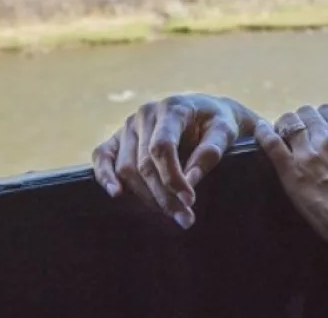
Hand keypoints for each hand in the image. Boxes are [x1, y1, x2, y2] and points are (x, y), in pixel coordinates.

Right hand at [91, 92, 259, 228]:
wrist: (207, 112)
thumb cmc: (218, 123)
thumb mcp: (225, 131)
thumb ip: (210, 152)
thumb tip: (190, 181)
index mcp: (172, 108)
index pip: (163, 147)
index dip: (172, 177)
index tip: (189, 201)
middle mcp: (145, 114)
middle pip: (144, 163)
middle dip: (164, 195)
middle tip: (185, 219)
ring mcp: (129, 125)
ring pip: (127, 168)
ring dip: (146, 196)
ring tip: (171, 214)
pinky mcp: (118, 137)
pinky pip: (102, 156)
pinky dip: (105, 176)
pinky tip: (117, 194)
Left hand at [254, 97, 327, 255]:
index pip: (327, 110)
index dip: (322, 117)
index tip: (319, 128)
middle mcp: (325, 137)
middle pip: (306, 113)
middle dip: (303, 120)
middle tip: (301, 134)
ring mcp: (306, 153)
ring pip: (288, 122)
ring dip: (285, 124)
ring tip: (284, 135)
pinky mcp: (290, 171)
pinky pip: (271, 143)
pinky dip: (263, 132)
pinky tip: (260, 129)